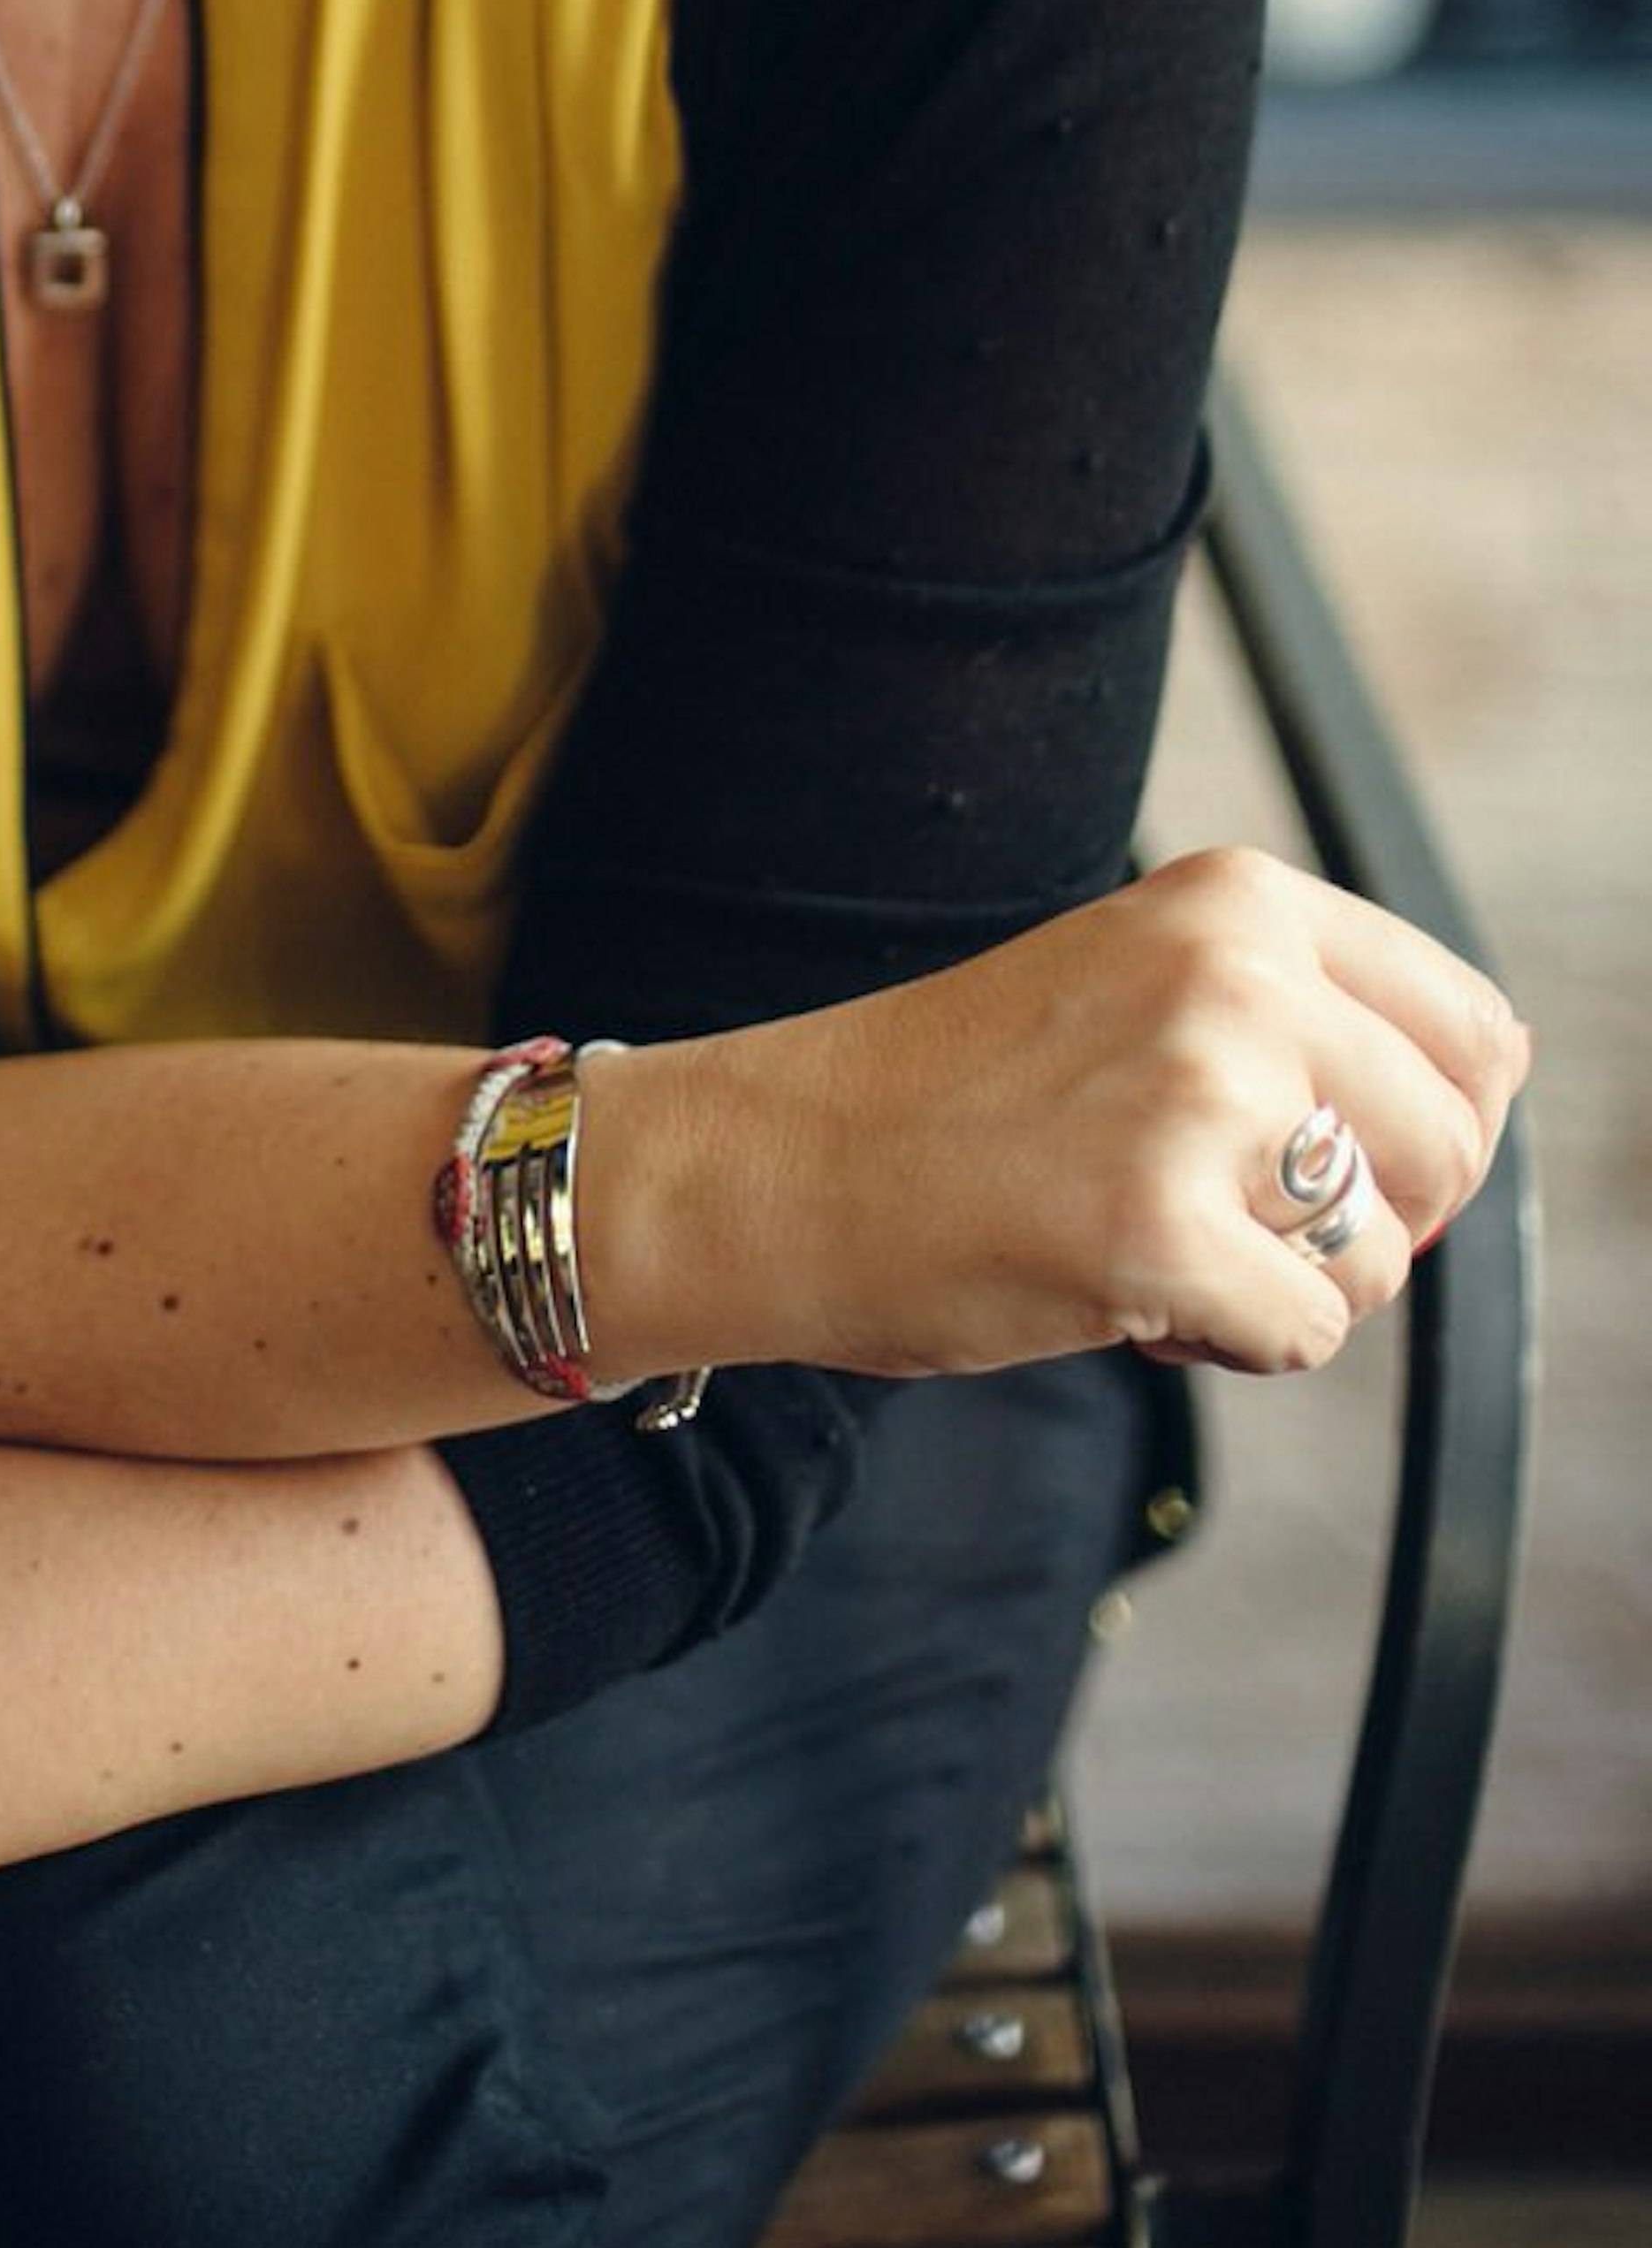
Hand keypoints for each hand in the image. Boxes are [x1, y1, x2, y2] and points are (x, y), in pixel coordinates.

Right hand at [589, 848, 1527, 1391]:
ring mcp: (1195, 1097)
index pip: (1474, 1029)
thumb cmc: (951, 1095)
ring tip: (1154, 1241)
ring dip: (1287, 1285)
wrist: (770, 1163)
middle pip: (1451, 1147)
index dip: (1433, 1126)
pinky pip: (1301, 1338)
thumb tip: (1477, 1105)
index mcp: (1236, 899)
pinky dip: (1223, 1348)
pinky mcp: (1158, 1230)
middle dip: (1368, 1221)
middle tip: (1236, 1221)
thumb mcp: (1139, 983)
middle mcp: (1234, 973)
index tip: (1342, 1165)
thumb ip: (1295, 1015)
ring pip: (1379, 1254)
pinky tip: (1120, 1292)